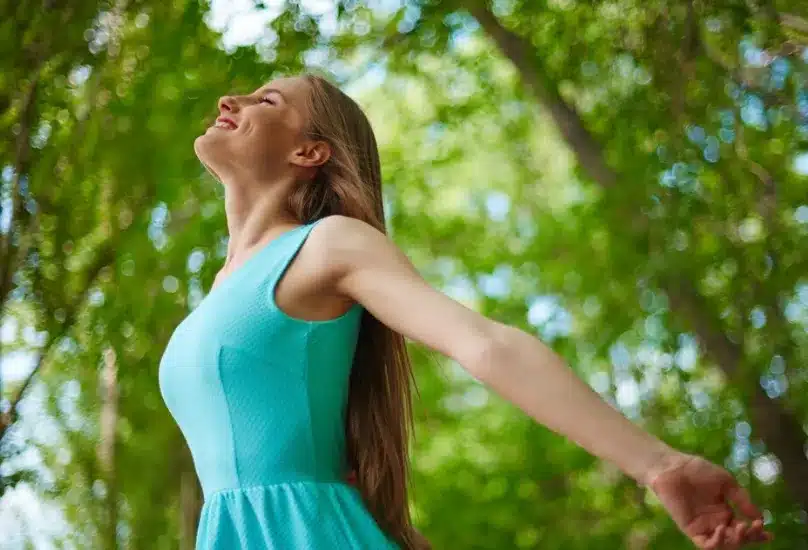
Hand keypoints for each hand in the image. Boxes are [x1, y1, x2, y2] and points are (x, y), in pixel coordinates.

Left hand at [646, 453, 772, 548]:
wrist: (673, 467)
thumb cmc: (697, 470)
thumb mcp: (726, 483)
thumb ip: (742, 500)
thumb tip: (760, 517)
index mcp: (724, 512)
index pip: (743, 529)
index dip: (757, 534)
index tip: (769, 534)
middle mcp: (715, 522)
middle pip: (737, 539)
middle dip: (749, 536)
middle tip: (754, 526)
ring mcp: (703, 526)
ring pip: (724, 545)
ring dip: (736, 541)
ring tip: (741, 527)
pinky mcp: (690, 529)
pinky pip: (705, 544)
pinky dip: (716, 542)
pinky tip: (722, 529)